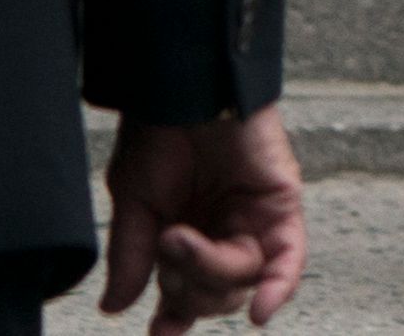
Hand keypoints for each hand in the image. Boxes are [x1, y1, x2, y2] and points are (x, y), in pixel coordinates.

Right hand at [103, 102, 308, 329]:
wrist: (186, 91)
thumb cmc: (159, 136)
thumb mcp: (134, 202)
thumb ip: (132, 256)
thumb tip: (115, 307)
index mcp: (185, 239)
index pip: (184, 295)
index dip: (174, 318)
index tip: (161, 332)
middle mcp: (223, 235)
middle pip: (214, 296)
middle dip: (186, 286)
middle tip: (166, 244)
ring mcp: (254, 221)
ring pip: (241, 281)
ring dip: (207, 270)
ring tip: (181, 235)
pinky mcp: (281, 203)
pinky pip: (288, 259)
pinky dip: (277, 288)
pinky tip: (261, 313)